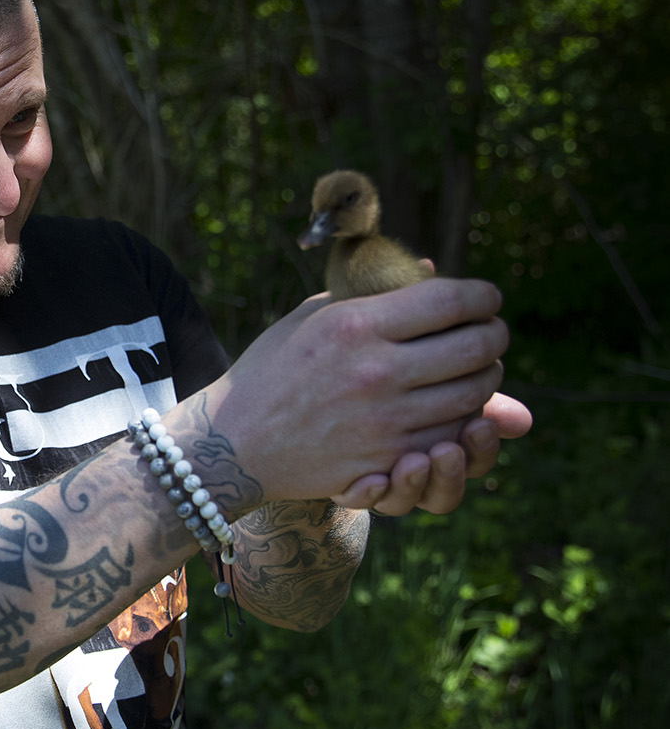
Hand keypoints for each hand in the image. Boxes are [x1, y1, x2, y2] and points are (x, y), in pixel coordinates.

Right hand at [203, 279, 513, 504]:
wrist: (233, 444)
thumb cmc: (271, 372)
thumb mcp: (309, 318)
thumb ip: (371, 292)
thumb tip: (432, 268)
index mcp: (355, 325)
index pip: (453, 301)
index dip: (484, 297)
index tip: (486, 301)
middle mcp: (374, 371)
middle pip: (477, 347)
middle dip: (494, 338)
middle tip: (489, 336)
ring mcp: (382, 420)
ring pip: (475, 396)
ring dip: (486, 380)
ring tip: (476, 372)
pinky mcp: (384, 459)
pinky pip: (451, 437)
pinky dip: (464, 422)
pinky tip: (454, 410)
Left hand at [332, 393, 532, 513]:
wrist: (306, 401)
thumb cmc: (377, 377)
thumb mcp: (421, 375)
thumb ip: (467, 389)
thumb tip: (525, 420)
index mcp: (440, 444)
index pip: (475, 460)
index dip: (482, 450)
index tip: (481, 424)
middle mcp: (413, 473)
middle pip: (446, 490)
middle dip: (454, 472)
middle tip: (450, 448)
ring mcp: (378, 481)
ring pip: (407, 502)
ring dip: (414, 486)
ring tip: (413, 462)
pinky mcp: (341, 482)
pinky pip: (359, 499)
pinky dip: (368, 493)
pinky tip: (369, 479)